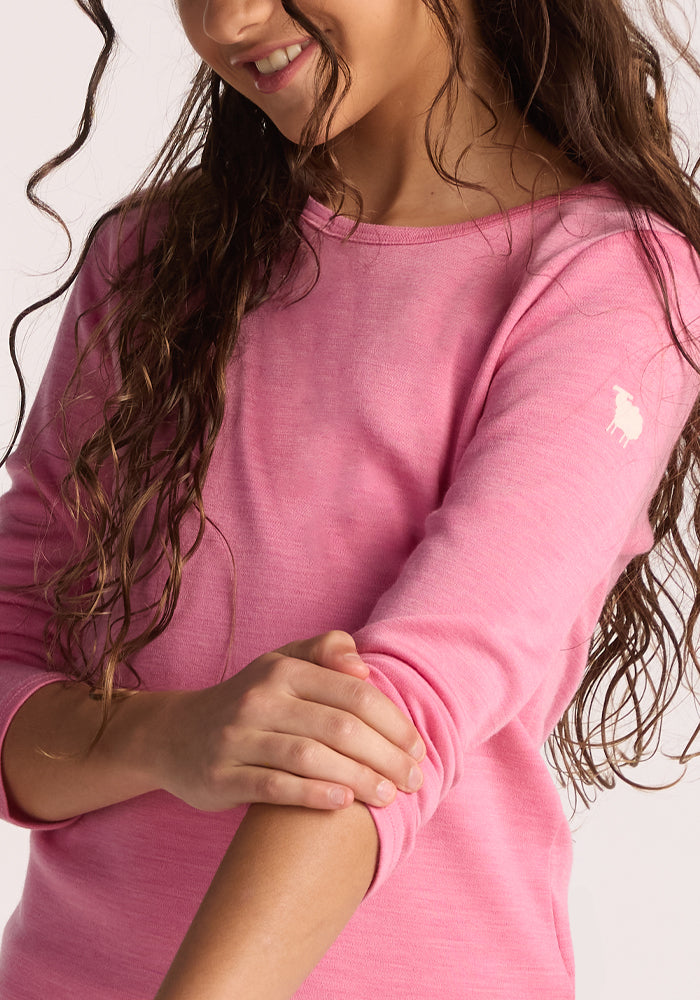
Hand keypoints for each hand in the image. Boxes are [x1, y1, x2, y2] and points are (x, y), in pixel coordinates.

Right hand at [152, 630, 425, 812]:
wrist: (174, 736)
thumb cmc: (249, 702)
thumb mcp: (281, 664)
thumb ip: (324, 652)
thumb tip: (364, 666)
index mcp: (282, 669)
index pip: (353, 692)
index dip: (393, 721)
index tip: (417, 748)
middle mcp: (259, 698)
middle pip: (339, 727)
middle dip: (385, 755)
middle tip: (414, 780)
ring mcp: (237, 737)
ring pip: (311, 757)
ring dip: (358, 778)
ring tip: (388, 797)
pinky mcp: (221, 775)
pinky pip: (274, 786)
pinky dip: (313, 794)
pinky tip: (344, 803)